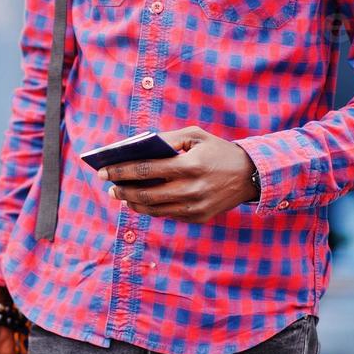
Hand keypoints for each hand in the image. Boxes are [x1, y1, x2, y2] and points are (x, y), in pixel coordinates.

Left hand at [98, 126, 257, 221]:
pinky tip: (140, 202)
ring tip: (121, 195)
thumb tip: (137, 147)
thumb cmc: (217, 150)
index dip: (121, 171)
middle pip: (146, 194)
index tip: (103, 172)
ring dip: (133, 203)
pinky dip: (151, 209)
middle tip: (109, 187)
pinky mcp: (198, 218)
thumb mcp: (195, 135)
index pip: (146, 170)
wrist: (250, 175)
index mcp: (189, 165)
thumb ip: (167, 139)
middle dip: (123, 191)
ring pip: (154, 209)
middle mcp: (191, 189)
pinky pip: (167, 215)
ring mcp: (195, 207)